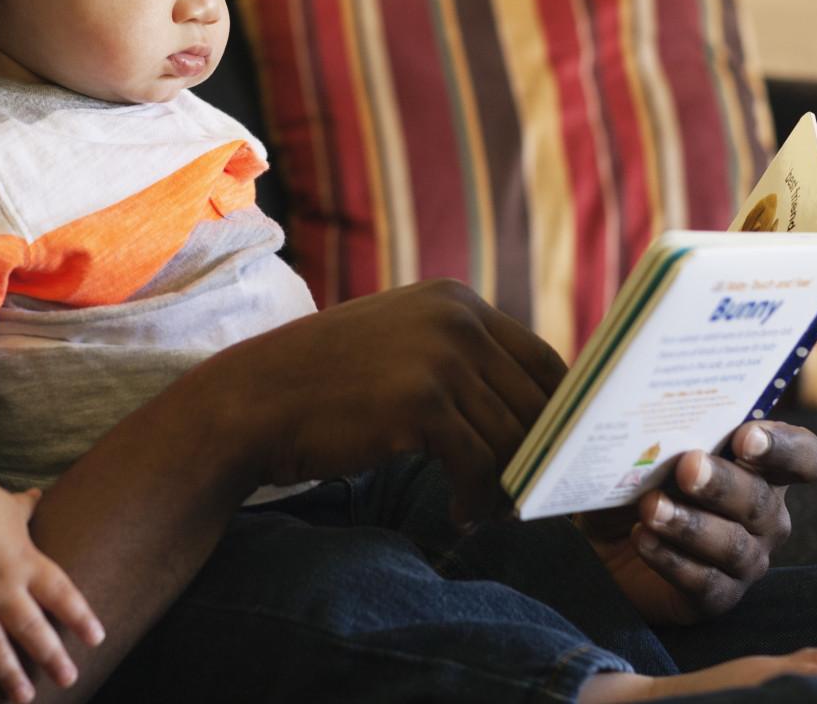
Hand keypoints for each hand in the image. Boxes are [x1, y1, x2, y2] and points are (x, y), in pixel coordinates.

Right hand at [0, 481, 104, 701]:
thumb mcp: (6, 505)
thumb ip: (25, 508)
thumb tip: (38, 493)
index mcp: (24, 560)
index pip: (60, 593)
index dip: (79, 617)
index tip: (96, 639)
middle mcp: (1, 585)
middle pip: (32, 628)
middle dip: (51, 656)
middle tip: (69, 679)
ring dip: (9, 673)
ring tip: (24, 698)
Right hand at [206, 279, 567, 526]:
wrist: (254, 400)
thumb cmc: (325, 385)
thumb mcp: (400, 346)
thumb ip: (459, 360)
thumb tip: (531, 412)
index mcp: (457, 301)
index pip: (544, 361)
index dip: (563, 415)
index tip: (560, 457)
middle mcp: (457, 319)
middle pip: (539, 401)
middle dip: (543, 457)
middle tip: (532, 499)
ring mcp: (440, 357)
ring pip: (514, 437)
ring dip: (507, 485)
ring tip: (486, 512)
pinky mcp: (421, 403)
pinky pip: (479, 465)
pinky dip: (476, 500)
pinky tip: (457, 516)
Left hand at [578, 420, 816, 624]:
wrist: (607, 542)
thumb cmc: (639, 485)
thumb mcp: (650, 453)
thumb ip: (666, 433)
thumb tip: (653, 411)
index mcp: (763, 471)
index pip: (805, 458)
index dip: (785, 447)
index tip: (745, 437)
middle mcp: (766, 518)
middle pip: (761, 500)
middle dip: (723, 483)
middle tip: (687, 466)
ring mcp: (746, 561)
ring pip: (733, 545)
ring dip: (690, 524)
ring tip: (651, 507)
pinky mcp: (716, 597)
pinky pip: (704, 582)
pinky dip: (671, 559)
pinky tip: (642, 538)